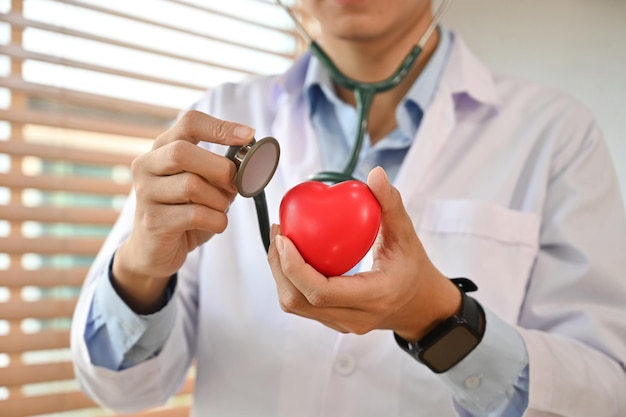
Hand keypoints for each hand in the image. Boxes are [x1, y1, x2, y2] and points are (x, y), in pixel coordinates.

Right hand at [113, 110, 254, 312]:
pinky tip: (214, 223)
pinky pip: (196, 214)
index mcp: (162, 148)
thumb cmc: (183, 212)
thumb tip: (250, 161)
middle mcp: (147, 165)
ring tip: (220, 208)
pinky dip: (216, 220)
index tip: (249, 135)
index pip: (189, 123)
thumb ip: (219, 169)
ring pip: (191, 185)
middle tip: (235, 185)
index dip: (220, 127)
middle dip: (220, 169)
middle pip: (183, 152)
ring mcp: (145, 193)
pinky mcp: (153, 220)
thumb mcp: (202, 184)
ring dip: (219, 200)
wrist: (153, 250)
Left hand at [268, 167, 461, 341]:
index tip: (285, 238)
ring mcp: (342, 324)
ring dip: (280, 275)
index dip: (295, 268)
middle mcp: (355, 318)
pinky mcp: (333, 321)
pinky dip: (290, 281)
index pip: (322, 292)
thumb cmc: (412, 266)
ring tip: (280, 242)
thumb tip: (375, 174)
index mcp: (374, 297)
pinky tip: (291, 255)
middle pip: (300, 302)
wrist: (419, 304)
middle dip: (279, 268)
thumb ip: (391, 203)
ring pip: (296, 306)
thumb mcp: (406, 233)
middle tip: (278, 234)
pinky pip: (302, 305)